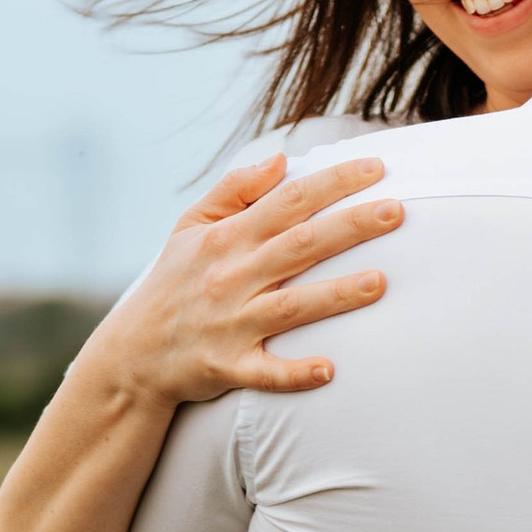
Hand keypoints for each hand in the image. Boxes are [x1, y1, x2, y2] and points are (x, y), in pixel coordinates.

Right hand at [100, 150, 404, 410]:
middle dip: (350, 227)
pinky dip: (295, 373)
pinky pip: (266, 373)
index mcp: (226, 238)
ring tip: (381, 282)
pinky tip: (329, 370)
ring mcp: (231, 324)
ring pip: (291, 307)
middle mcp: (231, 277)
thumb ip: (234, 191)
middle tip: (398, 211)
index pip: (288, 200)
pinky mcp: (228, 367)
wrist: (133, 353)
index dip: (333, 182)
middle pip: (300, 246)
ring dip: (336, 295)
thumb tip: (280, 159)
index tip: (376, 167)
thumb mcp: (190, 227)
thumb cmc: (172, 284)